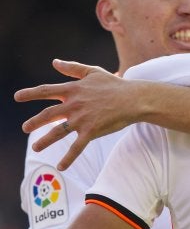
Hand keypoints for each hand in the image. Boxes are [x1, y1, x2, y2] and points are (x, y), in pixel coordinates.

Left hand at [15, 59, 138, 169]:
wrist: (134, 99)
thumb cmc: (115, 84)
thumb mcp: (93, 72)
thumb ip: (73, 68)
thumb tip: (55, 62)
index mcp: (74, 89)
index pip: (47, 91)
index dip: (30, 93)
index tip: (17, 96)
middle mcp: (74, 104)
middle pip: (48, 114)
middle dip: (34, 121)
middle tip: (25, 127)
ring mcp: (82, 119)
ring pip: (57, 132)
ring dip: (45, 140)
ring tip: (36, 147)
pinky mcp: (91, 131)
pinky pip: (76, 147)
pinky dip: (68, 158)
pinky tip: (61, 166)